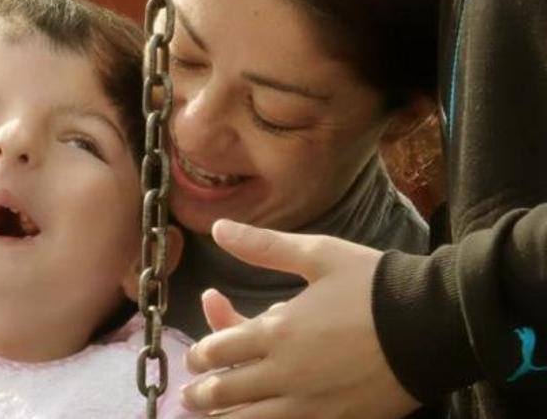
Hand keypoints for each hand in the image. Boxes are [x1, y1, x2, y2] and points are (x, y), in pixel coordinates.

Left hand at [181, 219, 419, 418]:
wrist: (435, 324)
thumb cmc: (375, 285)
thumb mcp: (318, 255)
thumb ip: (263, 247)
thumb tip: (219, 227)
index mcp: (277, 332)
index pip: (216, 349)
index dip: (198, 353)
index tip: (195, 355)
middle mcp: (286, 374)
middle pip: (224, 392)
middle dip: (200, 393)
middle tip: (190, 395)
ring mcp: (309, 404)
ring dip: (223, 417)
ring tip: (212, 416)